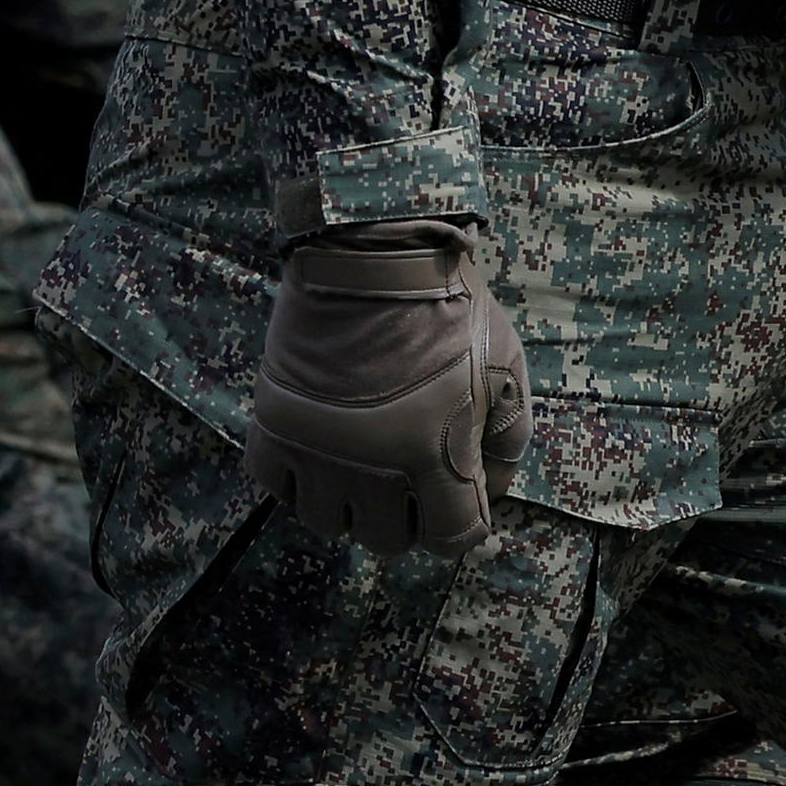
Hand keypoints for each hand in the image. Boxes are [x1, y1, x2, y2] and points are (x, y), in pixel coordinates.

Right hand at [241, 219, 527, 555]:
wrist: (373, 246)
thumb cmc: (450, 304)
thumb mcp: (505, 367)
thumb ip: (510, 439)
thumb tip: (495, 489)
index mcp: (434, 455)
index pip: (451, 539)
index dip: (460, 522)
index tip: (458, 495)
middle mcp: (371, 467)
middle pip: (386, 540)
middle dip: (406, 516)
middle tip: (409, 474)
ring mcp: (316, 447)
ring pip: (328, 522)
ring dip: (349, 502)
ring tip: (360, 462)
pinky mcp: (275, 421)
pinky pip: (277, 485)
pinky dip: (296, 478)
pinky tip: (319, 447)